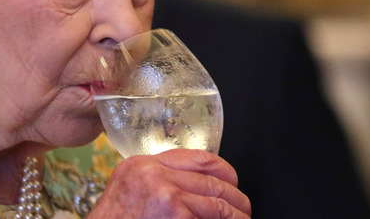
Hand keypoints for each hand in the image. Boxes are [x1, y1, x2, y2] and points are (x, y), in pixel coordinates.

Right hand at [88, 149, 250, 217]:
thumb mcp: (128, 189)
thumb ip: (155, 179)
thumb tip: (190, 183)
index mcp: (142, 164)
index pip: (197, 156)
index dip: (222, 169)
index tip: (231, 180)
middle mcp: (154, 175)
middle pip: (212, 177)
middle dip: (234, 195)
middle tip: (242, 207)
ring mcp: (166, 196)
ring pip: (219, 202)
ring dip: (236, 215)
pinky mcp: (176, 216)